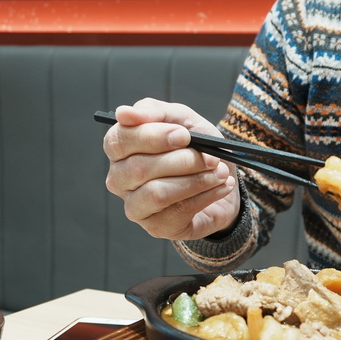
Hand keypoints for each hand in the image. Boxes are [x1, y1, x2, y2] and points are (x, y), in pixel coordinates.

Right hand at [102, 99, 239, 239]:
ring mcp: (136, 207)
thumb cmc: (196, 149)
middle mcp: (120, 180)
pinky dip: (207, 195)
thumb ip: (156, 112)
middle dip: (182, 161)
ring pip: (157, 193)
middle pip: (138, 169)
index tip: (184, 135)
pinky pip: (179, 211)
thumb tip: (125, 113)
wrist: (221, 181)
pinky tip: (222, 186)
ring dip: (196, 180)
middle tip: (212, 157)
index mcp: (120, 149)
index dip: (151, 137)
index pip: (118, 141)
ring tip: (220, 172)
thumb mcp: (184, 121)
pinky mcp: (157, 227)